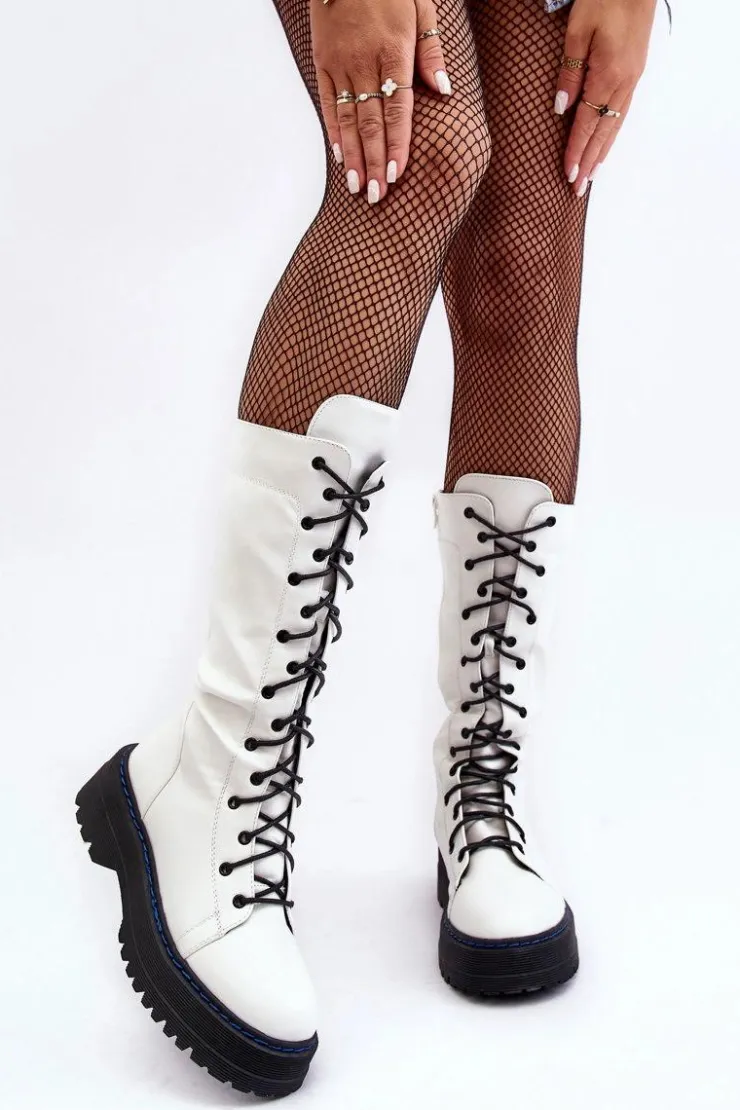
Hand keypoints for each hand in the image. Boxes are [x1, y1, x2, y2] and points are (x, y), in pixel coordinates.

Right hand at [311, 0, 451, 204]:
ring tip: (357, 186)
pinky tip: (339, 156)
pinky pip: (327, 102)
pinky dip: (333, 131)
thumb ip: (431, 51)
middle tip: (376, 196)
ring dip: (353, 156)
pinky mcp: (322, 61)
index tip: (396, 175)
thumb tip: (444, 90)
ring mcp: (340, 64)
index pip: (398, 110)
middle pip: (372, 123)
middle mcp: (365, 63)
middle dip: (374, 163)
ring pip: (348, 119)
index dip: (397, 145)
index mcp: (394, 52)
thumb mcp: (421, 8)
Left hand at [554, 0, 657, 195]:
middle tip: (577, 190)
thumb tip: (561, 110)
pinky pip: (622, 112)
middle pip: (603, 133)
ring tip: (590, 177)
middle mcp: (623, 83)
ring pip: (615, 125)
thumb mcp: (577, 30)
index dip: (575, 152)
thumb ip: (569, 72)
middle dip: (589, 163)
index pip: (587, 125)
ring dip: (601, 153)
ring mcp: (632, 78)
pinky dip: (612, 133)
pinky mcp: (635, 72)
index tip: (567, 175)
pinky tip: (605, 145)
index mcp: (607, 75)